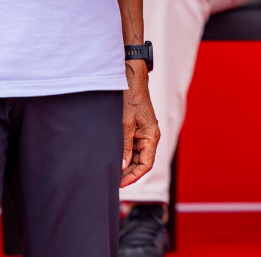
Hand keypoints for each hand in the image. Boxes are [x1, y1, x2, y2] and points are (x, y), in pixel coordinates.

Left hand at [120, 62, 159, 186]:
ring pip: (134, 156)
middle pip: (140, 162)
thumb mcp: (126, 123)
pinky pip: (129, 147)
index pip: (146, 164)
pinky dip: (121, 154)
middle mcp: (148, 137)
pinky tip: (110, 158)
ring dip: (123, 164)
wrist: (130, 77)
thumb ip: (125, 145)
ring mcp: (141, 133)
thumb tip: (123, 166)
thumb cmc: (131, 97)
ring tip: (108, 171)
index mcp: (151, 136)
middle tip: (111, 180)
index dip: (134, 176)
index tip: (120, 184)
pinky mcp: (134, 129)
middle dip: (127, 173)